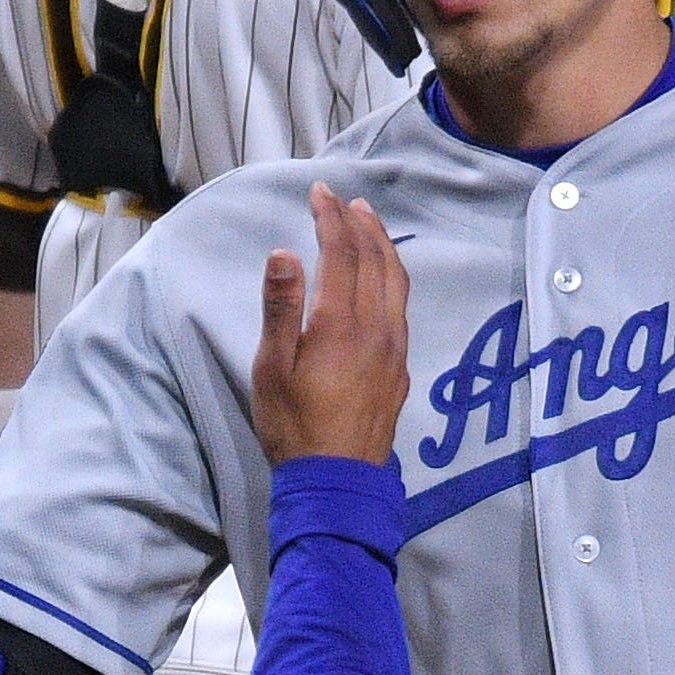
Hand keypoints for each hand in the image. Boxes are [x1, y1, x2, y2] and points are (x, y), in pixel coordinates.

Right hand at [248, 183, 411, 468]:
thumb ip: (281, 308)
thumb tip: (283, 253)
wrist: (337, 481)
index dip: (330, 217)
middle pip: (375, 259)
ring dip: (383, 246)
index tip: (320, 192)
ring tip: (369, 224)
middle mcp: (376, 328)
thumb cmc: (294, 427)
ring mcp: (394, 349)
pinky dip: (391, 278)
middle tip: (344, 200)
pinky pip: (401, 308)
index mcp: (341, 323)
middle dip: (359, 223)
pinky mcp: (400, 369)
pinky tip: (382, 280)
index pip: (341, 252)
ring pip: (396, 282)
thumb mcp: (273, 368)